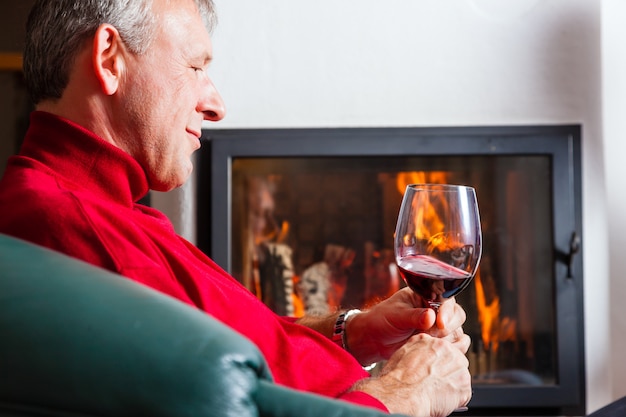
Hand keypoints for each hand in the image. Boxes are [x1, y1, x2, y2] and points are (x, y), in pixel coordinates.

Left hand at [346, 288, 469, 364]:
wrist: (375, 340)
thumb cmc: (382, 321)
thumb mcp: (395, 315)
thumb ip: (413, 316)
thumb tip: (431, 316)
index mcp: (427, 295)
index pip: (447, 299)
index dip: (447, 312)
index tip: (440, 323)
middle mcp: (437, 310)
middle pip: (458, 316)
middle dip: (446, 328)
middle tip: (429, 335)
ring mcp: (440, 327)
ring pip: (458, 333)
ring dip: (447, 341)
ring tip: (426, 344)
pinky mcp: (439, 343)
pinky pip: (455, 347)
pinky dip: (449, 352)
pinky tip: (434, 353)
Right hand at [353, 333, 471, 416]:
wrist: (402, 393)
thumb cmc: (398, 377)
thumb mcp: (403, 352)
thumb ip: (418, 349)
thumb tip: (422, 355)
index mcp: (432, 341)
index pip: (446, 346)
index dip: (443, 360)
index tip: (440, 367)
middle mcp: (448, 350)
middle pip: (457, 360)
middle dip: (450, 372)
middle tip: (438, 383)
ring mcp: (458, 366)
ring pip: (461, 377)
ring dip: (452, 386)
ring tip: (436, 393)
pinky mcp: (464, 384)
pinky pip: (463, 394)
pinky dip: (455, 400)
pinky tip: (441, 400)